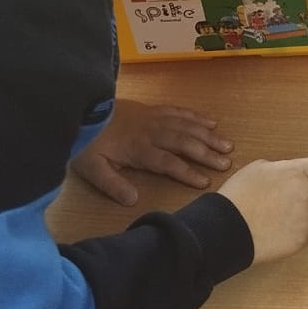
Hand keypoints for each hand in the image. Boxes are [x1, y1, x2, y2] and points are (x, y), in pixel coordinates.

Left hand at [71, 99, 232, 204]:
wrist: (80, 108)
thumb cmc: (86, 142)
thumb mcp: (91, 168)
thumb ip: (112, 184)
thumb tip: (133, 200)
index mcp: (138, 149)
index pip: (168, 162)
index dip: (187, 172)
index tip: (205, 182)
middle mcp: (152, 132)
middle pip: (184, 142)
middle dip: (207, 153)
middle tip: (227, 163)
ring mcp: (154, 117)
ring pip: (187, 125)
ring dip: (208, 135)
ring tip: (227, 145)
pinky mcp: (152, 108)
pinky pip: (179, 111)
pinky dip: (196, 116)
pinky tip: (210, 122)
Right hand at [218, 153, 307, 264]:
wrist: (227, 230)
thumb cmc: (239, 196)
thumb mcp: (259, 169)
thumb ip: (284, 170)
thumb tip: (294, 179)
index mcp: (298, 172)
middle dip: (306, 192)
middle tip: (279, 197)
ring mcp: (307, 219)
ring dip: (300, 211)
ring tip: (272, 215)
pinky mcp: (303, 239)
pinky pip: (306, 230)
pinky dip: (295, 229)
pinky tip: (274, 229)